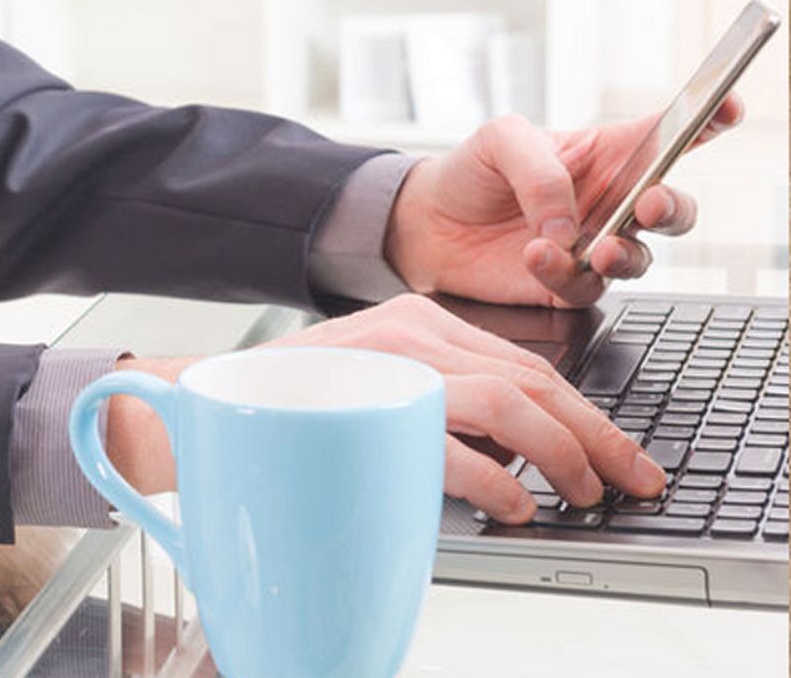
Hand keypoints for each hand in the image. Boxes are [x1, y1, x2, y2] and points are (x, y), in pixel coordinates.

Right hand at [104, 295, 667, 523]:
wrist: (195, 405)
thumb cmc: (282, 408)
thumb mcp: (371, 388)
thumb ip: (434, 404)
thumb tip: (513, 455)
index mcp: (418, 321)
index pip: (527, 363)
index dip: (585, 414)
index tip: (618, 455)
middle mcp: (412, 331)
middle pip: (535, 377)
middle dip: (597, 435)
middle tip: (630, 479)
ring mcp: (390, 361)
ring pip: (511, 399)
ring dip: (563, 454)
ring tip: (581, 494)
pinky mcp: (366, 397)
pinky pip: (455, 437)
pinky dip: (499, 477)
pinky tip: (515, 504)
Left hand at [385, 97, 743, 306]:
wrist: (425, 222)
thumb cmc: (472, 171)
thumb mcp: (500, 140)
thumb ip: (539, 170)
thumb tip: (566, 223)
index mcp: (608, 155)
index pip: (669, 135)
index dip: (709, 120)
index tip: (728, 108)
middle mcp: (611, 203)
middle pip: (672, 210)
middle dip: (672, 209)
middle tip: (648, 206)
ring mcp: (592, 247)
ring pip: (639, 259)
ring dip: (621, 254)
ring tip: (591, 248)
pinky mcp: (564, 286)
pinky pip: (583, 288)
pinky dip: (561, 273)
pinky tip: (535, 254)